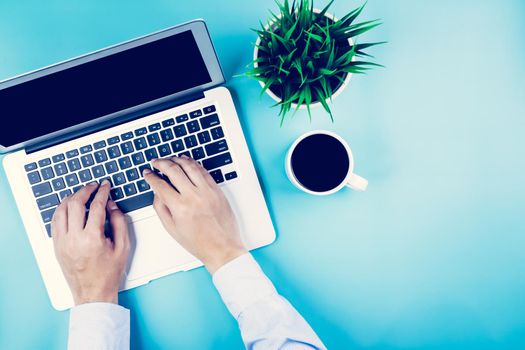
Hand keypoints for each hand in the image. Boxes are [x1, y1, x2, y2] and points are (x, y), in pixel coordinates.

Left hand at [51, 181, 129, 304]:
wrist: (93, 293)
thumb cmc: (109, 273)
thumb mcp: (123, 247)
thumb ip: (119, 222)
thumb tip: (112, 206)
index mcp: (92, 239)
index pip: (96, 206)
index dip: (102, 193)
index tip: (105, 186)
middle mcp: (74, 239)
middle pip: (75, 204)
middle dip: (85, 191)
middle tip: (93, 186)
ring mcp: (63, 242)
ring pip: (61, 210)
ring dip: (71, 198)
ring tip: (80, 194)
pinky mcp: (57, 246)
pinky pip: (55, 222)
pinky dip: (61, 210)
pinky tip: (69, 206)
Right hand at [143, 156, 246, 273]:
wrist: (222, 248)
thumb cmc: (199, 242)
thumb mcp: (172, 228)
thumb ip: (161, 208)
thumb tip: (156, 192)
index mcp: (180, 208)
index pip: (160, 185)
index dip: (151, 177)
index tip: (148, 173)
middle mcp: (193, 197)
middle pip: (173, 170)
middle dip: (161, 163)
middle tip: (156, 162)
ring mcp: (207, 192)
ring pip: (190, 166)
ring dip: (177, 159)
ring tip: (171, 159)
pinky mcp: (217, 190)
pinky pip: (204, 171)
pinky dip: (194, 164)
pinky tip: (187, 163)